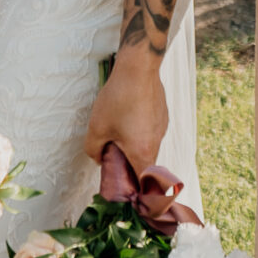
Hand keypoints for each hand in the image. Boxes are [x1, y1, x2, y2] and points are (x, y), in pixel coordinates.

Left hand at [83, 45, 169, 181]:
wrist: (139, 68)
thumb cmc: (118, 99)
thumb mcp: (97, 127)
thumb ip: (95, 150)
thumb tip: (99, 158)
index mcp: (142, 152)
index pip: (144, 183)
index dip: (134, 189)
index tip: (123, 189)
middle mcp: (156, 142)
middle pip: (145, 165)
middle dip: (130, 166)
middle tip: (113, 158)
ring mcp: (162, 127)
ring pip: (148, 146)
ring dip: (134, 147)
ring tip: (117, 133)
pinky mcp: (162, 114)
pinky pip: (151, 131)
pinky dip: (140, 132)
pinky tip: (127, 116)